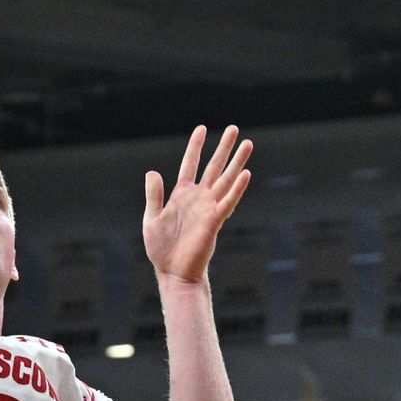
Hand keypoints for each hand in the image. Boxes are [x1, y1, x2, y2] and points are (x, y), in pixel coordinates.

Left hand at [143, 125, 251, 282]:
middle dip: (224, 148)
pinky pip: (227, 202)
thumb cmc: (161, 248)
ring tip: (248, 143)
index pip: (190, 164)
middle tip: (235, 129)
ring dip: (236, 162)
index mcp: (181, 195)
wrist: (172, 271)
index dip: (195, 146)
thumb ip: (154, 195)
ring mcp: (208, 208)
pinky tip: (245, 173)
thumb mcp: (152, 218)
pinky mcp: (214, 221)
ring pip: (225, 180)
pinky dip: (236, 188)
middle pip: (213, 167)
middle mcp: (198, 198)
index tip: (203, 128)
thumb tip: (152, 172)